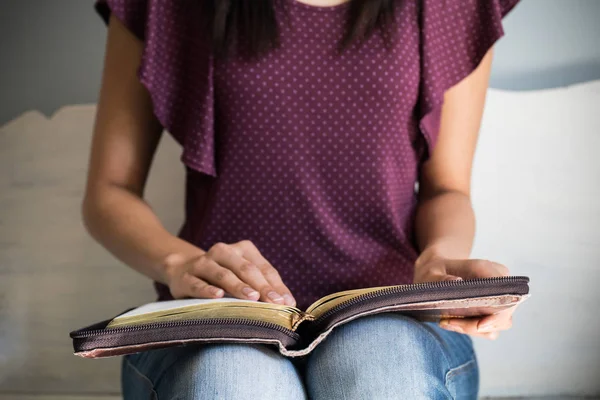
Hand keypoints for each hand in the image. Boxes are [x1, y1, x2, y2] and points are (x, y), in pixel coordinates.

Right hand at [164, 240, 295, 306]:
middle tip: (274, 302)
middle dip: (262, 286)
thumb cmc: (222, 276)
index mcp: (242, 249)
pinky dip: (208, 289)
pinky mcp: (186, 277)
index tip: (287, 303)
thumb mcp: (242, 276)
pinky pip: (198, 283)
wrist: (181, 269)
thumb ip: (263, 286)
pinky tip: (218, 296)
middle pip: (246, 269)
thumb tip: (288, 304)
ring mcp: (203, 263)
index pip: (263, 268)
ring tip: (252, 297)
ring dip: (238, 286)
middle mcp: (223, 252)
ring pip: (223, 274)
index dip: (276, 285)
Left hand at [413, 257, 513, 339]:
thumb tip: (456, 282)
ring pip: (497, 324)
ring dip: (473, 328)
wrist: (438, 272)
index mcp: (487, 269)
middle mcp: (498, 284)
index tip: (479, 325)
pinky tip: (451, 322)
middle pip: (503, 314)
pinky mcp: (493, 312)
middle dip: (477, 325)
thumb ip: (442, 278)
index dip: (498, 313)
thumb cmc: (436, 271)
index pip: (504, 293)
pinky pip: (489, 329)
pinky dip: (471, 329)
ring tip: (447, 322)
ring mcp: (498, 299)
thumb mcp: (431, 272)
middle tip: (449, 322)